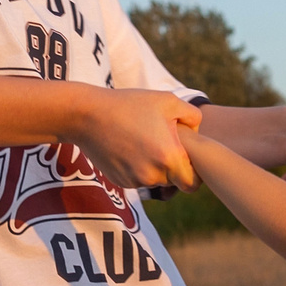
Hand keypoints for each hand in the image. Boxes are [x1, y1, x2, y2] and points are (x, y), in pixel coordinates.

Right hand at [62, 87, 202, 189]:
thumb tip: (197, 131)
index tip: (187, 158)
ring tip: (144, 141)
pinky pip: (138, 179)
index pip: (192, 184)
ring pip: (155, 181)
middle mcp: (152, 175)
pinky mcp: (120, 181)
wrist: (88, 115)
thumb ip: (192, 115)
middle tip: (163, 143)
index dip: (194, 173)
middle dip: (173, 167)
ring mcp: (134, 180)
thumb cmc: (129, 104)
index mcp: (168, 157)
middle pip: (173, 182)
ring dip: (155, 167)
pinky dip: (138, 168)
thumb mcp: (167, 101)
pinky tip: (130, 147)